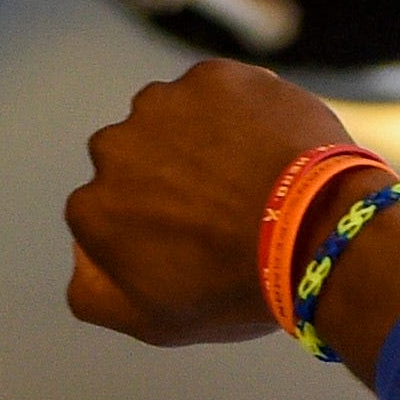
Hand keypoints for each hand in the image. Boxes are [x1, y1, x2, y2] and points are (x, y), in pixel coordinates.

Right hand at [66, 59, 346, 345]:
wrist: (318, 235)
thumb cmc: (239, 288)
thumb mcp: (156, 321)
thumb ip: (95, 294)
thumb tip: (81, 259)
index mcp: (93, 208)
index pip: (112, 213)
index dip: (155, 229)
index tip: (195, 242)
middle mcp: (113, 147)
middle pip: (138, 161)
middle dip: (171, 179)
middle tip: (227, 210)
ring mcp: (163, 105)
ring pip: (174, 121)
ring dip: (203, 143)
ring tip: (252, 180)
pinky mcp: (213, 78)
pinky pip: (222, 95)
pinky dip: (242, 116)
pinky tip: (270, 149)